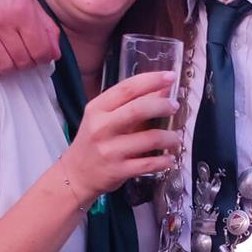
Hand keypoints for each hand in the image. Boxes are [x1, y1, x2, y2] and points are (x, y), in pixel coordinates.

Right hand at [0, 0, 60, 73]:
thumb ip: (45, 25)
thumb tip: (55, 53)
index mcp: (21, 10)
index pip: (40, 49)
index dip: (45, 57)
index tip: (43, 55)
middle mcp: (1, 22)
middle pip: (23, 59)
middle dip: (29, 62)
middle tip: (27, 56)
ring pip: (4, 66)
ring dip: (12, 67)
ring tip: (12, 58)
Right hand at [61, 72, 181, 202]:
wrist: (75, 174)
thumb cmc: (93, 141)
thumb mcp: (105, 117)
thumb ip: (132, 103)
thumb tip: (163, 89)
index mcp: (97, 108)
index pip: (127, 89)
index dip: (152, 80)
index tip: (170, 77)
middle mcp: (102, 127)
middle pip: (138, 110)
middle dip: (162, 106)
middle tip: (175, 107)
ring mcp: (110, 150)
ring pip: (150, 139)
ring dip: (169, 137)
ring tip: (175, 138)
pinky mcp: (118, 171)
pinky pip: (149, 164)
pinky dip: (164, 161)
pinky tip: (170, 158)